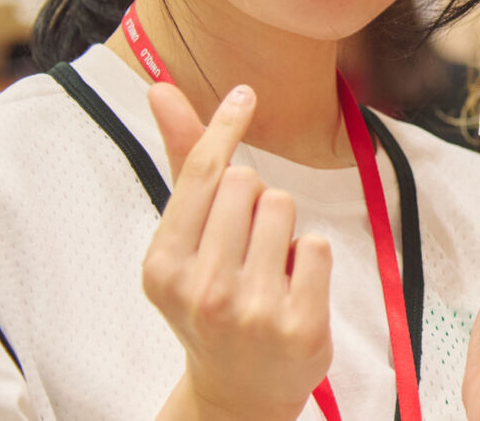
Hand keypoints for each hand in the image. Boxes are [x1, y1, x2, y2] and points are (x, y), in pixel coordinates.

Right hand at [144, 83, 331, 420]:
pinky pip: (317, 245)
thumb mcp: (184, 239)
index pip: (201, 173)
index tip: (245, 94)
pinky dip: (310, 258)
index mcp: (164, 265)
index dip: (225, 128)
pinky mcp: (299, 326)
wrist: (238, 391)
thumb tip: (162, 88)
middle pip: (248, 184)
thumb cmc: (210, 297)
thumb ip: (181, 163)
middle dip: (254, 199)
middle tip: (244, 243)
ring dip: (283, 227)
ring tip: (268, 266)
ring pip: (284, 208)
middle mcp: (202, 289)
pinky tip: (292, 288)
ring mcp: (251, 311)